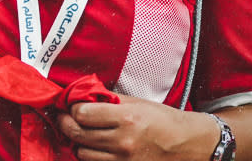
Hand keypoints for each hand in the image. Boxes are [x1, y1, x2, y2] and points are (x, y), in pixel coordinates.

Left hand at [55, 96, 217, 160]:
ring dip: (78, 142)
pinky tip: (94, 147)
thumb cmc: (163, 120)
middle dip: (66, 124)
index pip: (83, 114)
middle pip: (77, 134)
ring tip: (82, 133)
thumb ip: (109, 99)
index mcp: (127, 119)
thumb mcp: (138, 103)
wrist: (186, 144)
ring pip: (82, 153)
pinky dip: (90, 156)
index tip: (73, 105)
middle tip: (64, 118)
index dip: (73, 108)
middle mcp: (123, 142)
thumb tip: (83, 96)